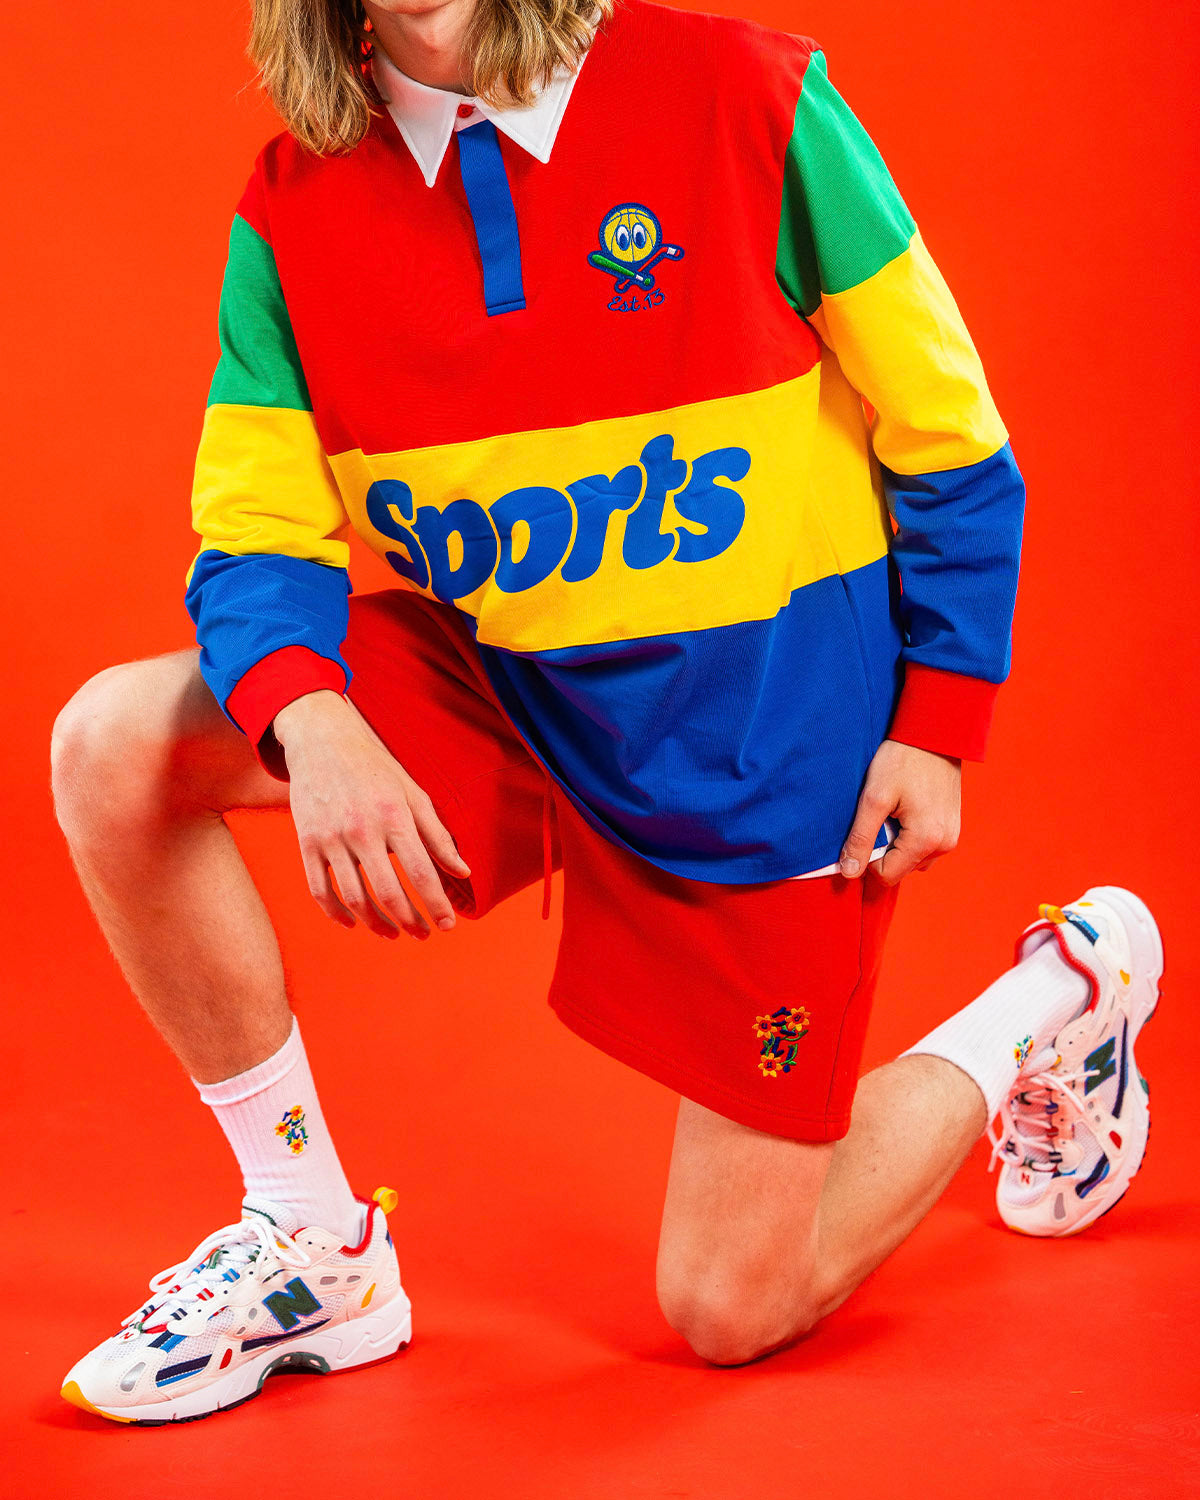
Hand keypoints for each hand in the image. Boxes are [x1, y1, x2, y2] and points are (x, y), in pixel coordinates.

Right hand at [273, 690, 470, 938]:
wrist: (322, 741)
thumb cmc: (376, 768)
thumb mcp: (413, 794)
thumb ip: (438, 835)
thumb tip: (463, 872)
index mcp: (394, 816)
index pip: (421, 872)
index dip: (436, 904)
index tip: (448, 925)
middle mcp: (362, 829)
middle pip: (388, 892)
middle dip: (411, 921)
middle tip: (423, 934)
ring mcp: (331, 838)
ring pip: (354, 898)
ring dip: (376, 924)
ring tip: (393, 933)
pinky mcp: (307, 843)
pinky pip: (319, 890)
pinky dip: (336, 913)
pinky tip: (353, 923)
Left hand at [839, 739, 960, 885]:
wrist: (934, 734)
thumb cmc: (902, 760)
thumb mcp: (873, 798)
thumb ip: (861, 838)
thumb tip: (850, 872)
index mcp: (926, 840)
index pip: (887, 875)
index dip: (867, 858)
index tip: (864, 830)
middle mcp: (944, 845)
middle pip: (900, 868)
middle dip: (884, 849)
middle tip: (881, 815)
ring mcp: (951, 837)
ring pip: (912, 858)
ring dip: (897, 843)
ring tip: (893, 811)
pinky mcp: (952, 827)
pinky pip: (924, 845)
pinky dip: (910, 835)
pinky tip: (905, 809)